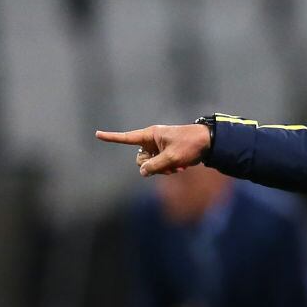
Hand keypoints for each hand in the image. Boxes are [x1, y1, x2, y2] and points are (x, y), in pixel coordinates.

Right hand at [95, 123, 210, 176]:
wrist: (209, 143)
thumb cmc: (190, 145)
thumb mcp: (171, 158)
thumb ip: (155, 166)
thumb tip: (142, 172)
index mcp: (151, 135)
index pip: (127, 137)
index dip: (112, 137)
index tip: (97, 134)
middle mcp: (152, 140)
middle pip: (140, 159)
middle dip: (152, 167)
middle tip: (167, 167)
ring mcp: (160, 147)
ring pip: (152, 165)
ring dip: (163, 170)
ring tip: (178, 168)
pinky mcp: (167, 153)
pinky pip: (161, 165)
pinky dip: (169, 168)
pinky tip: (182, 168)